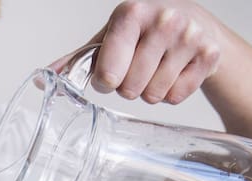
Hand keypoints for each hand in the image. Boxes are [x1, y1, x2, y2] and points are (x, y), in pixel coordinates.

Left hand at [50, 0, 222, 104]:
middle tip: (136, 68)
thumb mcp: (110, 37)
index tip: (110, 74)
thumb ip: (78, 59)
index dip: (105, 81)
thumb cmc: (144, 30)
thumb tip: (43, 78)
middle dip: (128, 86)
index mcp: (131, 14)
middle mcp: (162, 21)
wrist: (195, 22)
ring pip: (153, 95)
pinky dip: (171, 92)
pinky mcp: (209, 55)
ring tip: (155, 69)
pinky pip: (176, 97)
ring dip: (149, 90)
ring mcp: (188, 37)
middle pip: (130, 89)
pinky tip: (173, 71)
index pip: (108, 72)